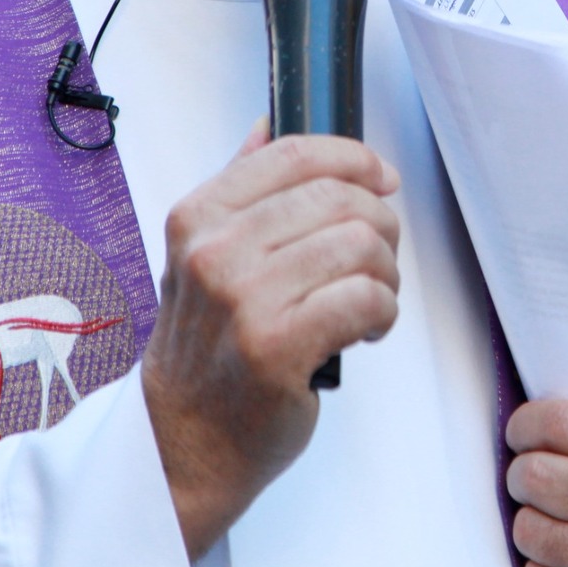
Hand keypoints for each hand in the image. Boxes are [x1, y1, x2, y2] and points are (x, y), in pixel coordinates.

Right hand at [141, 126, 401, 556]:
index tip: (381, 179)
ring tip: (369, 299)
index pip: (295, 153)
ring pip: (361, 246)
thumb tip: (267, 124)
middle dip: (380, 226)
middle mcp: (215, 252)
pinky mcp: (275, 349)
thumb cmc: (207, 350)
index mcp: (199, 216)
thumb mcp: (200, 257)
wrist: (182, 442)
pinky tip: (367, 329)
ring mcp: (243, 300)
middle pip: (341, 198)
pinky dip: (383, 312)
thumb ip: (236, 188)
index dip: (354, 158)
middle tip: (377, 259)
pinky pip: (366, 299)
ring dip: (385, 274)